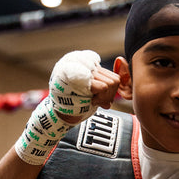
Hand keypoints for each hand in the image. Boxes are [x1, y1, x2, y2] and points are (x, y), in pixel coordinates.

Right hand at [15, 50, 119, 164]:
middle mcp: (83, 62)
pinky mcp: (80, 79)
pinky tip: (89, 101)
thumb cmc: (74, 105)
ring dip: (104, 97)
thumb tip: (121, 85)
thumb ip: (104, 88)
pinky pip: (103, 87)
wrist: (57, 115)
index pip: (112, 75)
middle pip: (114, 80)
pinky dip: (100, 98)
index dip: (111, 91)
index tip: (101, 99)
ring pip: (111, 83)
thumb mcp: (92, 93)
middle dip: (109, 96)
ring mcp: (81, 69)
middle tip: (96, 102)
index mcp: (86, 64)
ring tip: (91, 100)